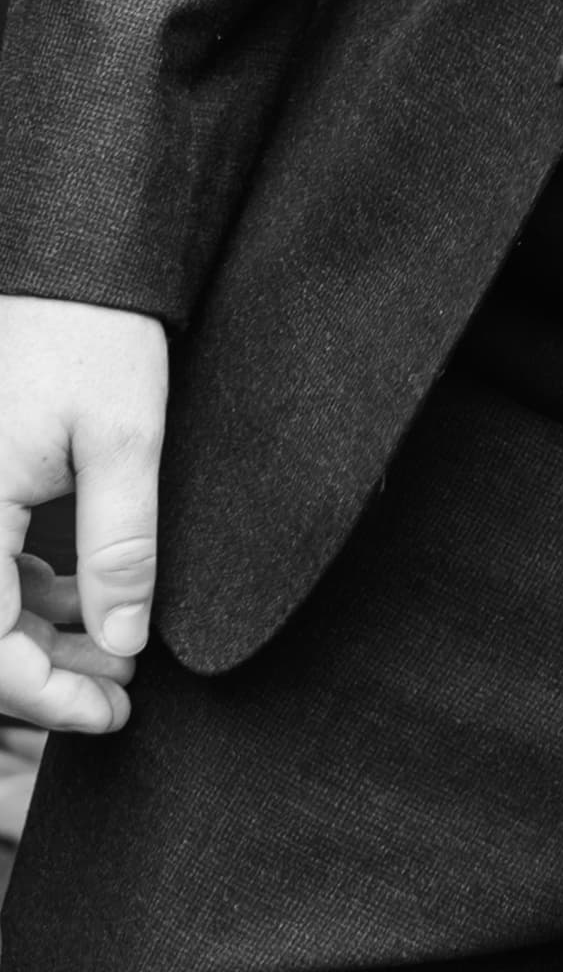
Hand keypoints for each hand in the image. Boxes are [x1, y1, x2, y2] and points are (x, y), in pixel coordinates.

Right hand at [0, 295, 167, 740]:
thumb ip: (119, 549)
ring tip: (116, 650)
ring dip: (39, 638)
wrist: (72, 260)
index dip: (47, 696)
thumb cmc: (93, 333)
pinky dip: (29, 592)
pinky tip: (89, 599)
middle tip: (121, 691)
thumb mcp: (123, 440)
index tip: (113, 711)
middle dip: (46, 675)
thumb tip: (122, 644)